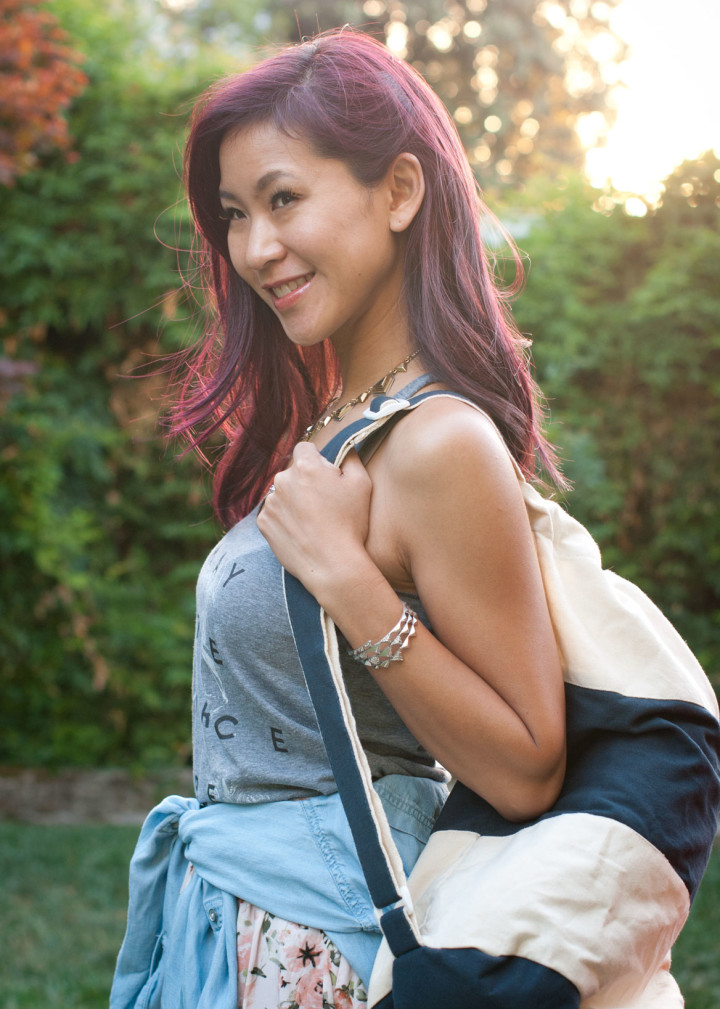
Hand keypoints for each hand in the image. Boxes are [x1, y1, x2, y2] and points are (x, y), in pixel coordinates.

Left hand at [257, 444, 373, 596]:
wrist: (331, 564)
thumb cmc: (350, 523)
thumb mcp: (362, 484)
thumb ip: (351, 458)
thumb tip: (345, 448)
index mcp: (306, 466)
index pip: (305, 448)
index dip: (317, 460)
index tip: (325, 476)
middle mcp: (282, 480)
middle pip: (293, 472)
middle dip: (306, 481)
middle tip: (324, 503)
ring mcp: (270, 502)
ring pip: (283, 493)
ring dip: (294, 500)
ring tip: (313, 521)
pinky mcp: (264, 523)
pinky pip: (274, 513)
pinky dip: (285, 519)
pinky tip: (301, 531)